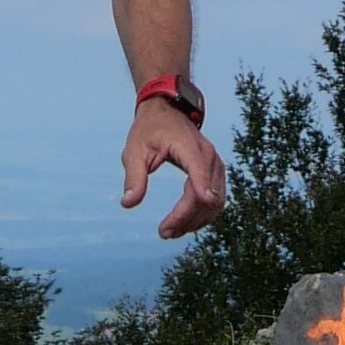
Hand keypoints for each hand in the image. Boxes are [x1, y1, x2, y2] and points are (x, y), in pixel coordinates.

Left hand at [122, 96, 227, 239]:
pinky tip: (185, 223)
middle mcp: (208, 156)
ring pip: (215, 202)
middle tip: (164, 233)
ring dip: (196, 221)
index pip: (198, 178)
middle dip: (186, 219)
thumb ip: (134, 177)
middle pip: (207, 197)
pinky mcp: (215, 171)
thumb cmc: (150, 130)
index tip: (177, 225)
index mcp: (189, 148)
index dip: (192, 204)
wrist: (167, 111)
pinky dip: (203, 214)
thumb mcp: (134, 151)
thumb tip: (128, 204)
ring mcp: (215, 164)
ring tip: (172, 231)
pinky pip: (216, 198)